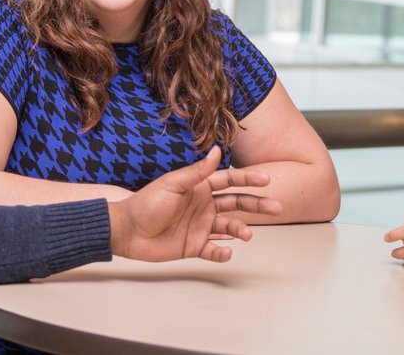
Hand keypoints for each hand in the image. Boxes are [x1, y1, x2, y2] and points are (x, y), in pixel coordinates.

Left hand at [108, 147, 282, 261]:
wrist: (127, 231)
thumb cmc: (146, 203)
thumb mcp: (173, 184)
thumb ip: (197, 172)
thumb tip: (217, 151)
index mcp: (200, 188)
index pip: (230, 181)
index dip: (248, 180)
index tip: (267, 180)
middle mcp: (204, 206)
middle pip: (237, 204)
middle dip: (257, 205)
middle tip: (277, 207)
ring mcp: (200, 226)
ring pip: (229, 227)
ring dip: (240, 230)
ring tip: (248, 235)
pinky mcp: (194, 246)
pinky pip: (213, 250)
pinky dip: (222, 252)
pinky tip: (227, 251)